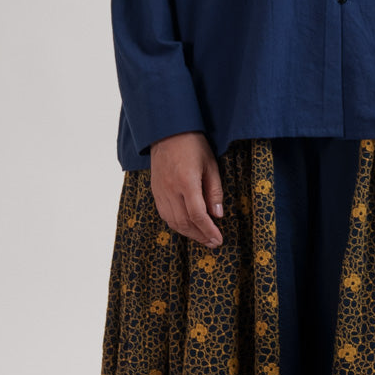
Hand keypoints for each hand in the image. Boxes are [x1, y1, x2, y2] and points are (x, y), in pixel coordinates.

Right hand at [149, 131, 223, 247]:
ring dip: (188, 233)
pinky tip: (187, 227)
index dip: (208, 231)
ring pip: (173, 221)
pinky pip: (164, 214)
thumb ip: (214, 191)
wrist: (167, 131)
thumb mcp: (211, 165)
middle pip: (185, 222)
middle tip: (213, 243)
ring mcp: (160, 191)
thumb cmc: (193, 145)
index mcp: (186, 182)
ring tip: (202, 238)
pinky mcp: (155, 191)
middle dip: (200, 236)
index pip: (197, 215)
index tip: (219, 240)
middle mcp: (170, 189)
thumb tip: (218, 215)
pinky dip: (176, 225)